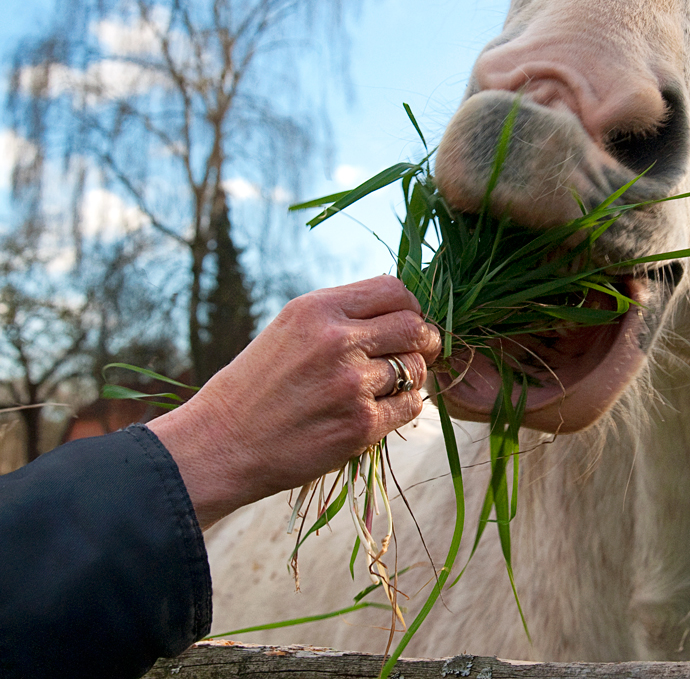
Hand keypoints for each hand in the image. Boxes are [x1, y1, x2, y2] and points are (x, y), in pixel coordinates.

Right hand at [149, 275, 440, 529]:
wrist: (220, 445)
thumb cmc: (257, 387)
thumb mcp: (291, 330)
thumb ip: (343, 316)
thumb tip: (403, 311)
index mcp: (318, 309)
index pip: (394, 289)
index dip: (411, 306)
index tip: (408, 322)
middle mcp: (337, 340)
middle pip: (415, 327)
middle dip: (424, 341)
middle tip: (418, 354)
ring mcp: (352, 383)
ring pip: (416, 369)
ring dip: (411, 378)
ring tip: (384, 387)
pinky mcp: (360, 424)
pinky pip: (410, 406)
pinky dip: (403, 408)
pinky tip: (378, 410)